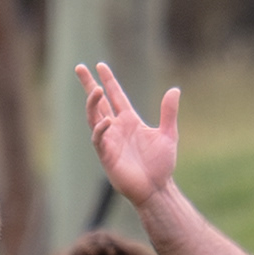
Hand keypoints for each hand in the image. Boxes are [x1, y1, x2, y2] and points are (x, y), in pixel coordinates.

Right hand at [77, 63, 181, 214]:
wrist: (156, 188)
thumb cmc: (161, 165)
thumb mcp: (168, 134)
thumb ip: (168, 112)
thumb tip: (174, 89)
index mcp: (130, 121)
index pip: (115, 96)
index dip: (108, 81)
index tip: (100, 66)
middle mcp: (117, 128)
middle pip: (99, 102)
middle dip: (89, 85)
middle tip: (79, 67)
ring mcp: (110, 141)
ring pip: (95, 116)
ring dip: (93, 103)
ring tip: (95, 89)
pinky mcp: (106, 155)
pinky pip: (99, 139)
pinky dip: (100, 129)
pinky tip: (107, 121)